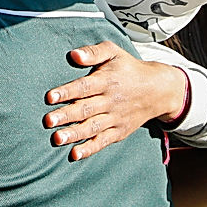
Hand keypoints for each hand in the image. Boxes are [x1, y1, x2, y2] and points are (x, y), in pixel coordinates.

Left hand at [43, 42, 187, 160]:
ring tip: (56, 139)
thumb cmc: (128, 68)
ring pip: (92, 127)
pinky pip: (103, 141)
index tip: (49, 97)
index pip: (84, 87)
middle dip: (66, 115)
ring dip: (74, 134)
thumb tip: (74, 55)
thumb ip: (93, 52)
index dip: (67, 92)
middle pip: (86, 109)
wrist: (158, 90)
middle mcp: (110, 101)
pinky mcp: (119, 131)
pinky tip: (75, 154)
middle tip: (48, 121)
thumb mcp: (113, 52)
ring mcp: (115, 118)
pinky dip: (89, 149)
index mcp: (106, 81)